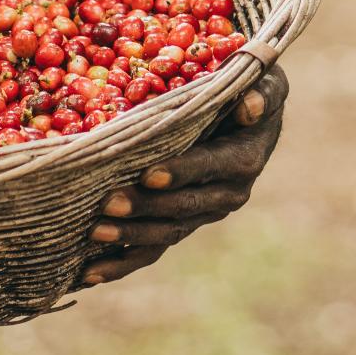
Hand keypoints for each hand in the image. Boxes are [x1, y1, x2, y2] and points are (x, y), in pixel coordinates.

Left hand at [82, 63, 287, 287]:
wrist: (251, 123)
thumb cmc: (251, 89)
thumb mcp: (266, 81)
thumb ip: (263, 90)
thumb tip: (249, 104)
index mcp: (243, 160)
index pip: (209, 168)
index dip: (180, 172)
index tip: (149, 174)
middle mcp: (227, 195)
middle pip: (183, 207)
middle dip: (144, 207)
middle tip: (107, 202)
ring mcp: (203, 214)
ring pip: (166, 233)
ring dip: (129, 237)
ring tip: (94, 234)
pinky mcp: (182, 224)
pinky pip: (153, 249)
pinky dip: (122, 263)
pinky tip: (89, 273)